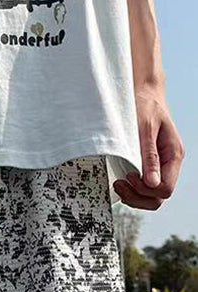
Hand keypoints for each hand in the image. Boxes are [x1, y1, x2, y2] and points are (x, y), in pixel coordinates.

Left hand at [113, 84, 184, 209]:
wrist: (141, 93)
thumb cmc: (144, 106)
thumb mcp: (145, 129)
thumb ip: (149, 156)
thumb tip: (151, 183)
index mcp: (173, 155)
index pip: (165, 188)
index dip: (146, 189)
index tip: (128, 175)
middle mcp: (168, 164)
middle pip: (158, 197)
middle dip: (138, 196)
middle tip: (119, 184)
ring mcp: (158, 167)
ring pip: (150, 196)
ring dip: (133, 196)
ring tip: (117, 184)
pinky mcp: (146, 166)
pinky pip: (142, 188)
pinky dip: (131, 190)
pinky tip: (120, 180)